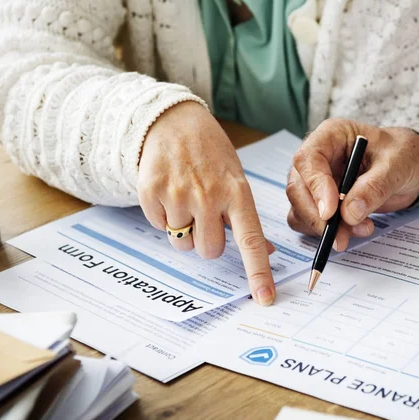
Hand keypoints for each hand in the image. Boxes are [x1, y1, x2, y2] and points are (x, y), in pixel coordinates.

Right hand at [138, 101, 275, 304]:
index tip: (264, 298)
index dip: (258, 272)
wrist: (173, 121)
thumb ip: (247, 218)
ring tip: (185, 200)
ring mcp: (178, 193)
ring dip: (184, 230)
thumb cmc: (210, 153)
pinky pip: (158, 226)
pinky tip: (168, 191)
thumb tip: (267, 251)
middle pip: (209, 251)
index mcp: (236, 192)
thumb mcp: (236, 179)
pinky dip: (163, 216)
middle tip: (205, 216)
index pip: (249, 240)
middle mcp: (208, 195)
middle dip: (207, 241)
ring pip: (182, 243)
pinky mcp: (151, 191)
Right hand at [286, 118, 418, 250]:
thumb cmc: (404, 154)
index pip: (308, 160)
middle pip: (298, 188)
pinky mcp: (320, 202)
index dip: (315, 187)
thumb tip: (349, 213)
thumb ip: (373, 187)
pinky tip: (353, 230)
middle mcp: (317, 158)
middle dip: (317, 216)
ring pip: (300, 209)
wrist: (412, 166)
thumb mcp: (396, 165)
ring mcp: (315, 181)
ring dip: (324, 227)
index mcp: (330, 136)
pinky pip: (310, 222)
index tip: (330, 212)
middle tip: (340, 235)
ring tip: (360, 229)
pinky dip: (328, 232)